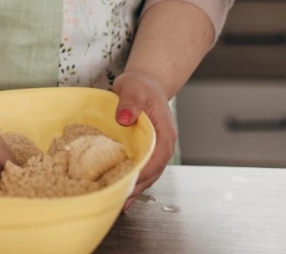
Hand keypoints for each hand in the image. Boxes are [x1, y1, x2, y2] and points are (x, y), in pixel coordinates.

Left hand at [112, 70, 175, 212]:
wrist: (145, 83)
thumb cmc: (140, 86)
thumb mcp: (133, 89)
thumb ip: (130, 102)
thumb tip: (125, 118)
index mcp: (164, 131)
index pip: (159, 156)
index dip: (146, 171)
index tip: (131, 182)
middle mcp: (164, 143)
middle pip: (154, 170)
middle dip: (139, 185)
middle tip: (122, 198)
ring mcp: (156, 148)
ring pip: (149, 173)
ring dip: (137, 187)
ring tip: (121, 201)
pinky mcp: (147, 150)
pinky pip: (143, 168)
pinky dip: (135, 180)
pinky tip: (124, 192)